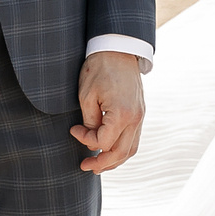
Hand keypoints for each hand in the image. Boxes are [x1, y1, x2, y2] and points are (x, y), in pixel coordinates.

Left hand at [71, 51, 145, 173]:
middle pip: (121, 153)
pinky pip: (134, 138)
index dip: (85, 140)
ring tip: (99, 165)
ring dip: (115, 160)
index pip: (103, 141)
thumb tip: (91, 140)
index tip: (74, 130)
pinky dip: (122, 148)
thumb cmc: (99, 68)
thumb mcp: (87, 95)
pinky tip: (109, 150)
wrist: (118, 49)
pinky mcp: (140, 113)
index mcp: (122, 114)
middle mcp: (136, 118)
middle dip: (102, 163)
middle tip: (85, 167)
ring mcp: (141, 116)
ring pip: (131, 149)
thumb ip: (90, 121)